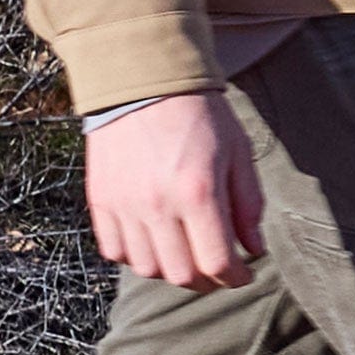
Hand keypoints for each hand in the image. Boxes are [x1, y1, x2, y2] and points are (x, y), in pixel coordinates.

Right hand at [85, 91, 265, 291]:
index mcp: (197, 193)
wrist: (140, 74)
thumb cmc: (197, 113)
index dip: (235, 277)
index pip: (217, 265)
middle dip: (207, 280)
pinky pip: (113, 249)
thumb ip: (249, 206)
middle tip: (216, 268)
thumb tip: (254, 250)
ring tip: (184, 255)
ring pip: (147, 268)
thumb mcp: (237, 154)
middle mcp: (157, 203)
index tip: (243, 272)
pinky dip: (134, 256)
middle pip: (182, 275)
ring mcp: (124, 202)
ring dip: (170, 270)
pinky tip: (151, 242)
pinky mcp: (100, 196)